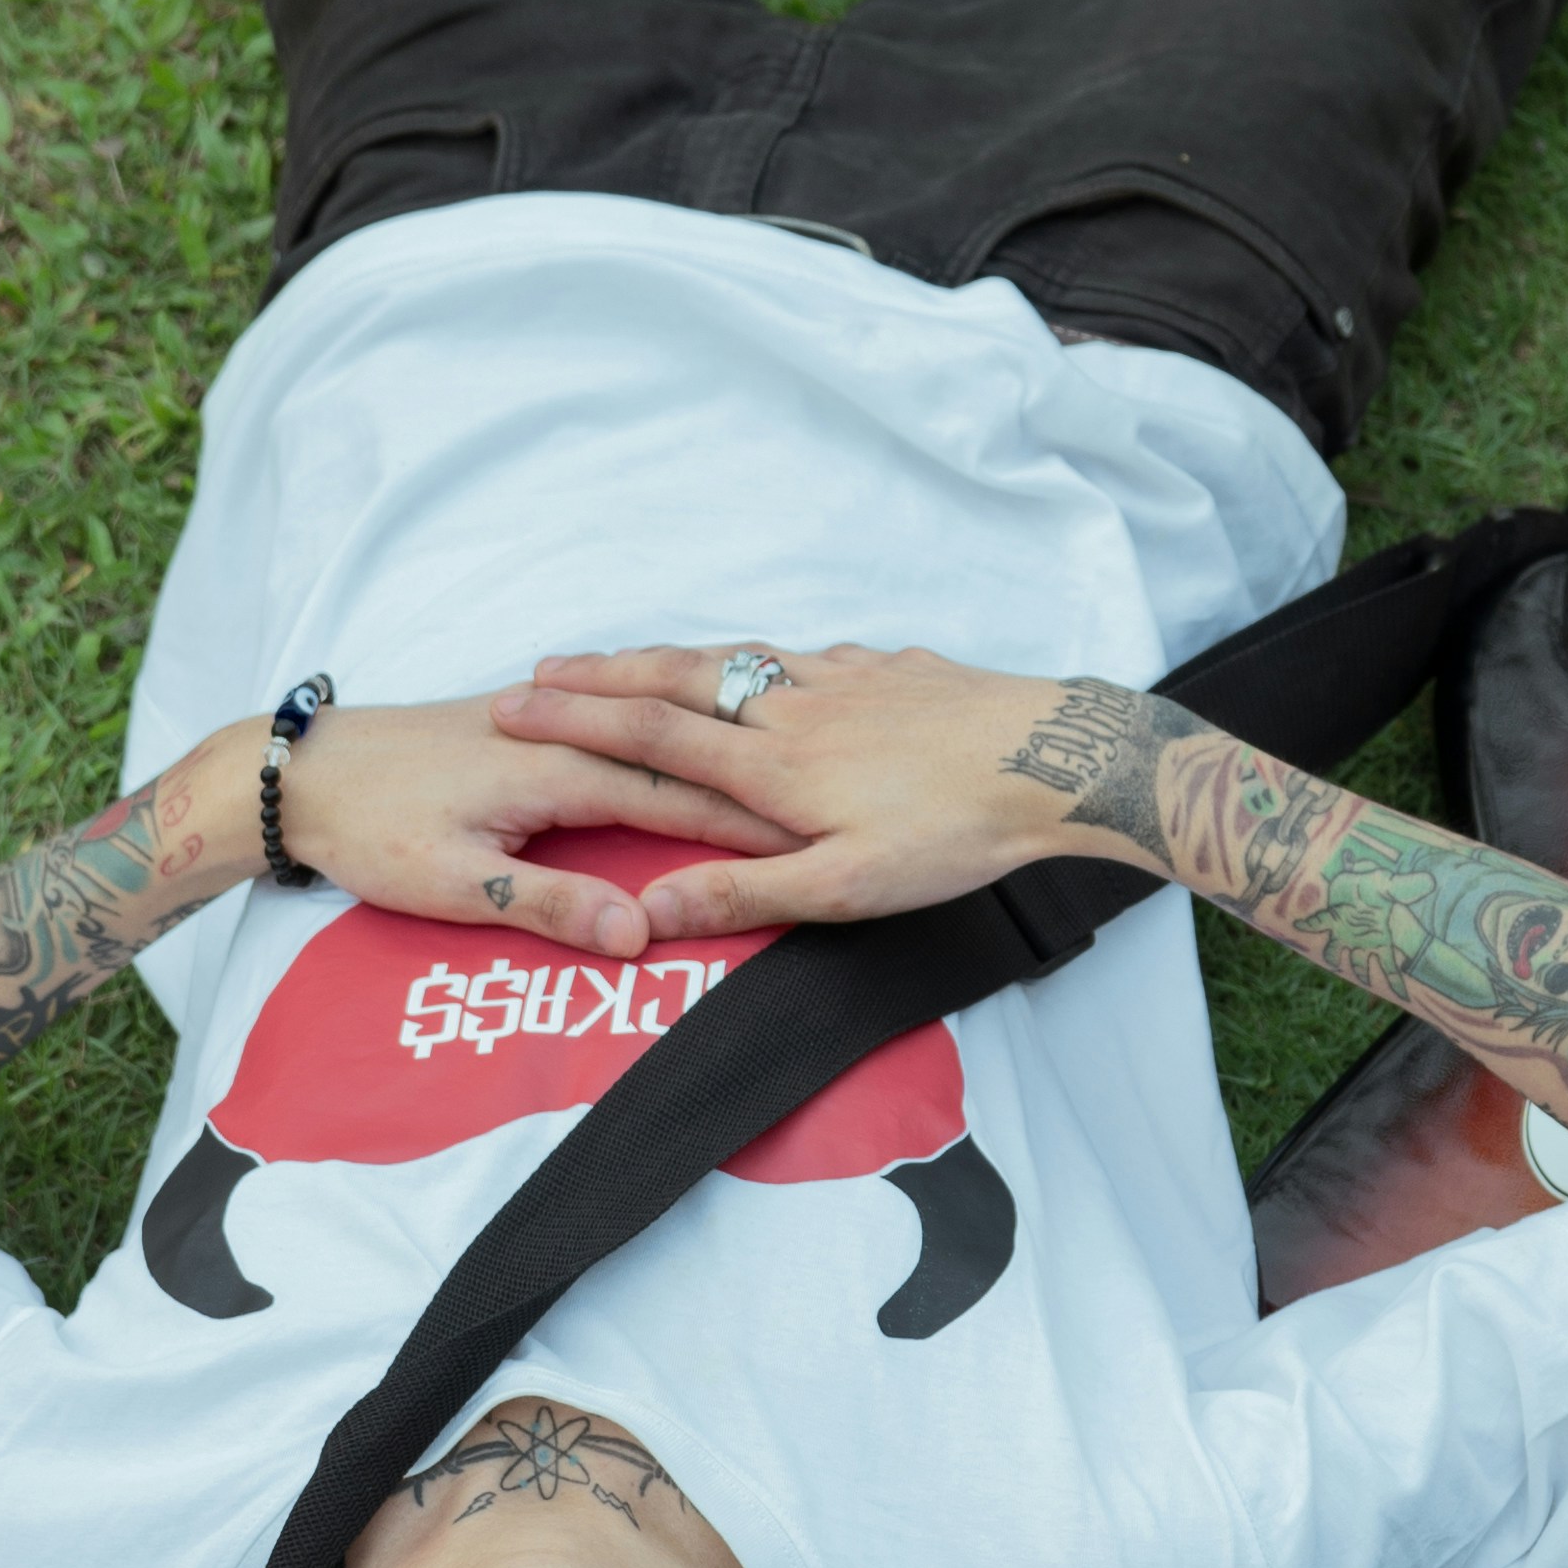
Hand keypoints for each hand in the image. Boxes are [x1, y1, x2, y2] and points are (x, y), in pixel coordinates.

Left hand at [268, 691, 801, 955]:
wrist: (297, 772)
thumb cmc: (370, 829)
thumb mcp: (454, 884)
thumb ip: (549, 905)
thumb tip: (638, 936)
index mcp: (554, 768)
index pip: (674, 796)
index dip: (747, 820)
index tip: (817, 835)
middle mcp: (558, 733)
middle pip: (676, 760)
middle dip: (751, 783)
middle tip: (829, 803)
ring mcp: (541, 722)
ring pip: (650, 737)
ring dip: (715, 754)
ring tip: (786, 769)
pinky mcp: (522, 724)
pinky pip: (617, 730)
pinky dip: (668, 740)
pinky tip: (694, 744)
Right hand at [485, 643, 1161, 934]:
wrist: (1055, 759)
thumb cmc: (951, 832)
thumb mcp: (844, 889)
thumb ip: (740, 896)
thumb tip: (645, 913)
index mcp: (773, 764)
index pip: (649, 734)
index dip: (575, 719)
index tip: (512, 703)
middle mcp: (797, 706)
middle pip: (682, 679)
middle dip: (607, 672)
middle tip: (546, 665)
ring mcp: (850, 677)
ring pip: (744, 658)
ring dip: (680, 657)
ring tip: (640, 658)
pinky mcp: (898, 668)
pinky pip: (818, 653)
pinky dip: (775, 655)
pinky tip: (786, 662)